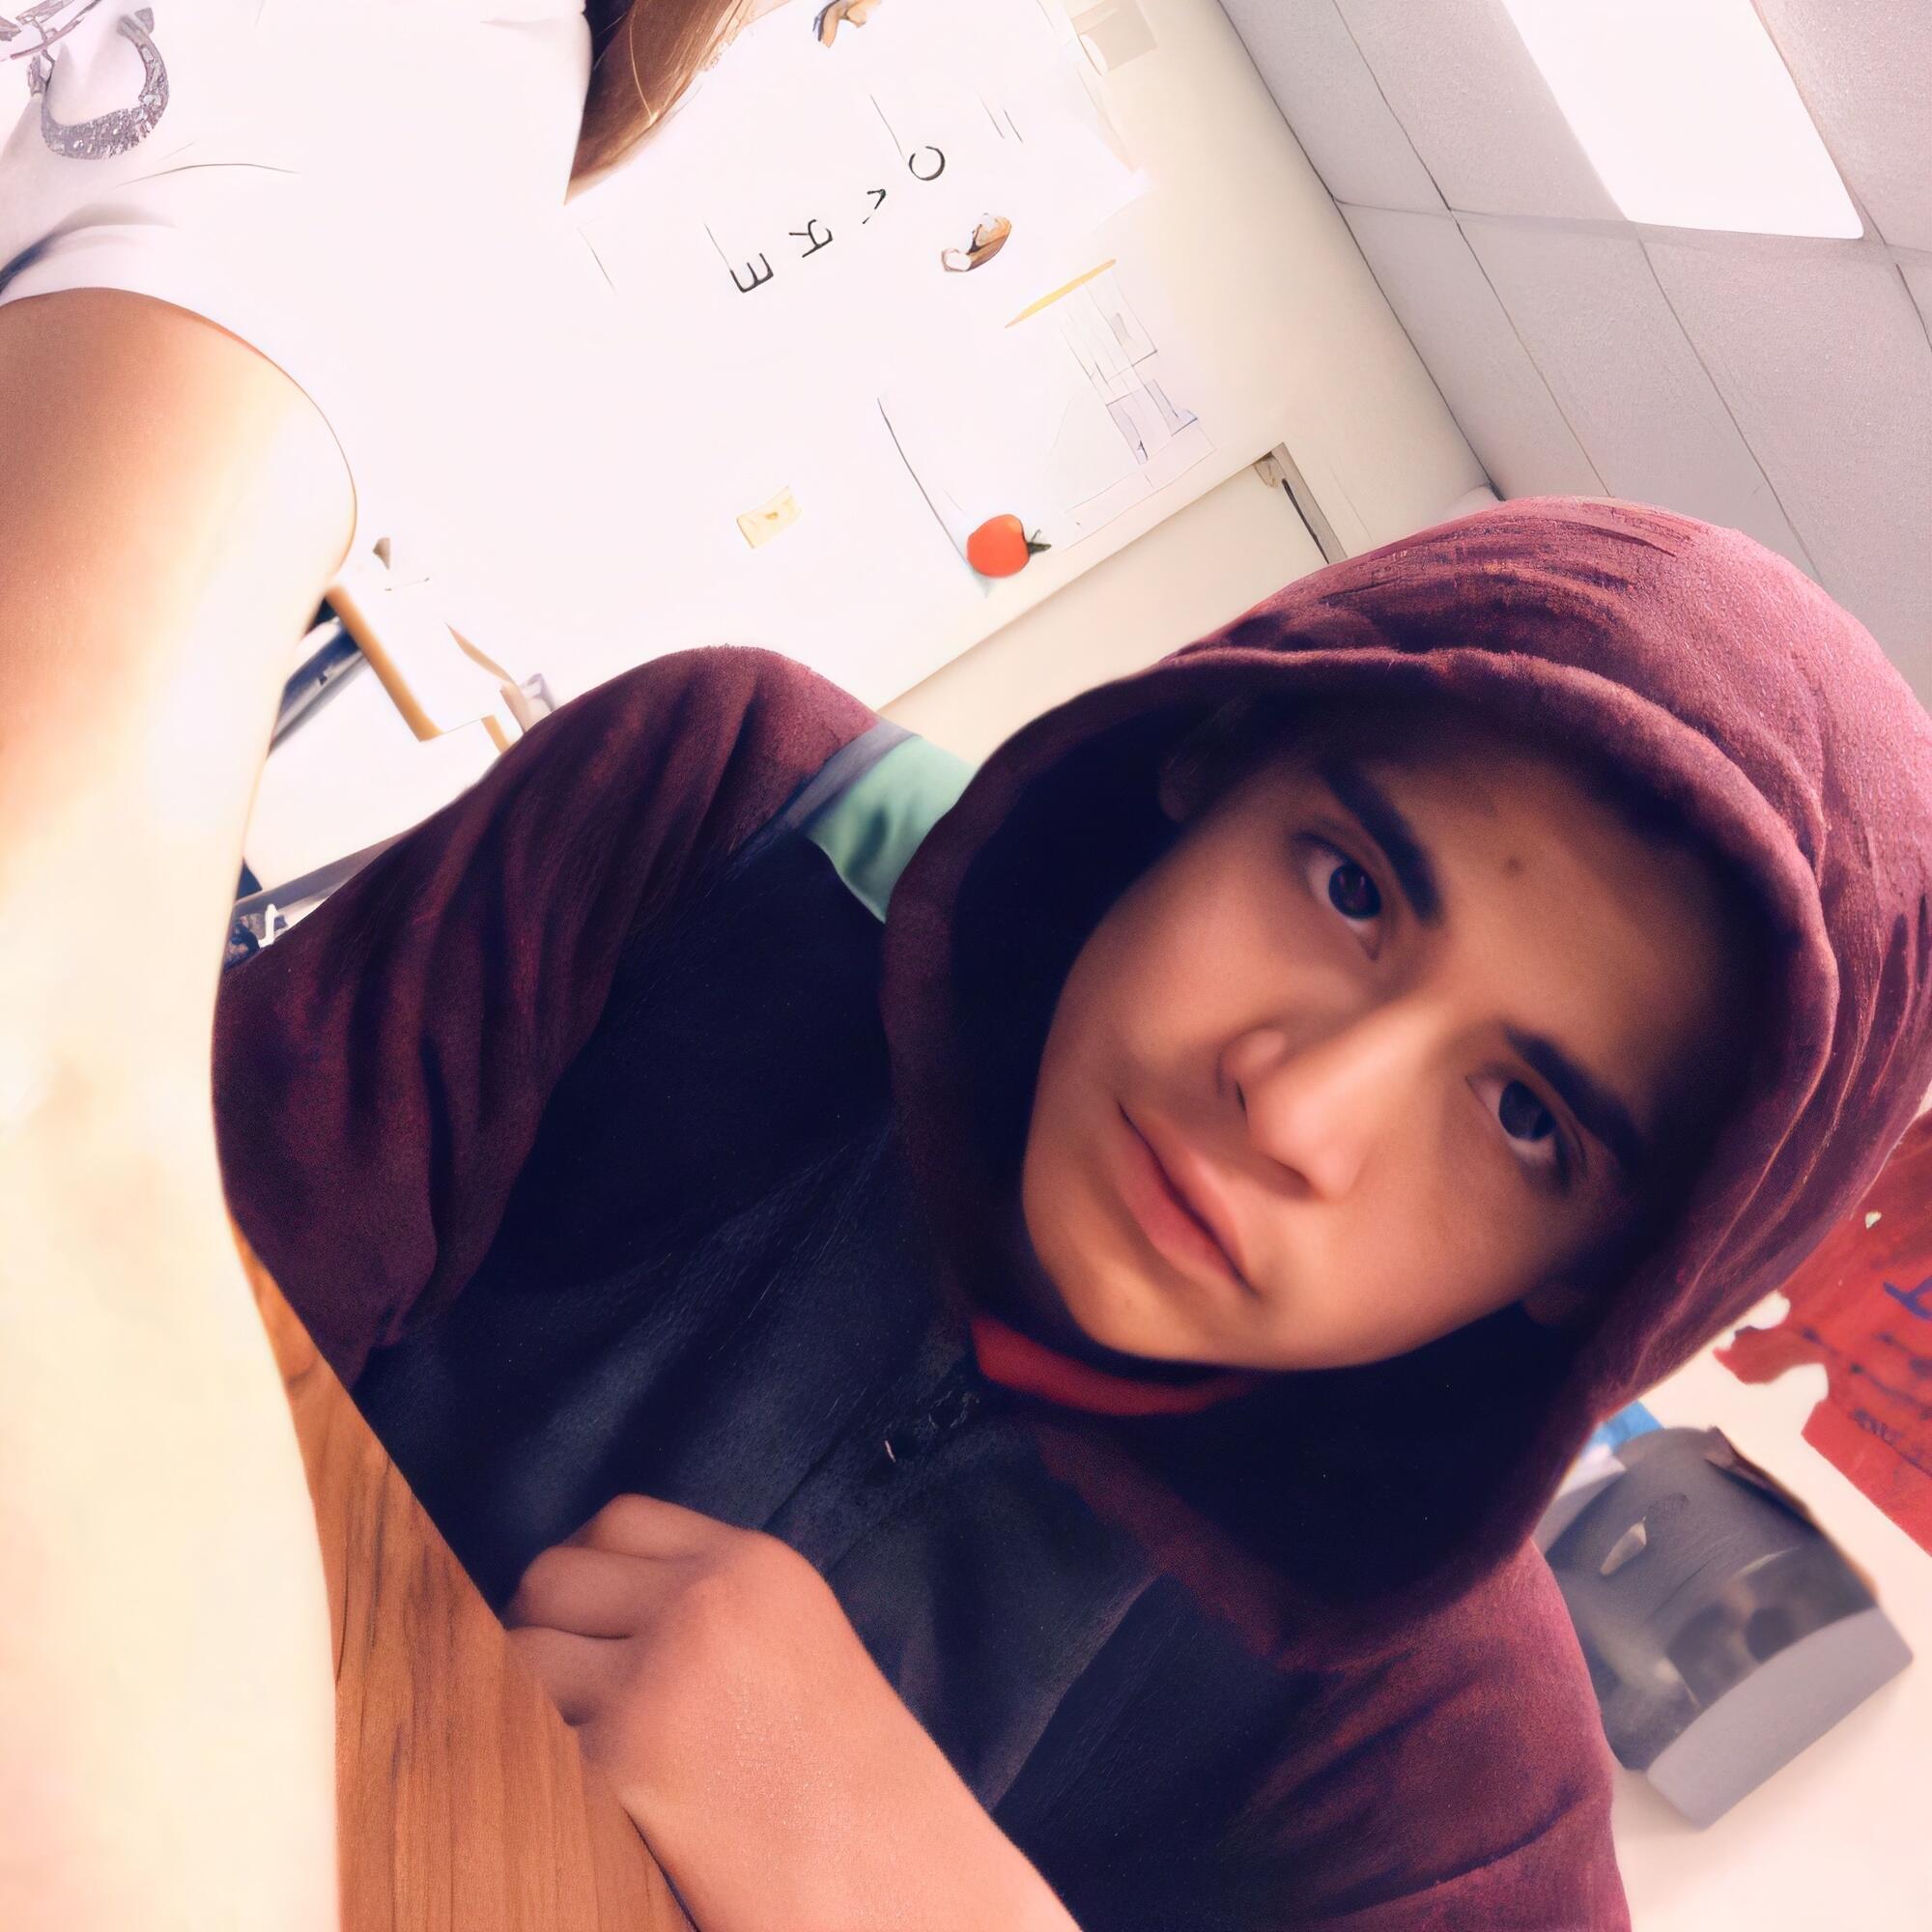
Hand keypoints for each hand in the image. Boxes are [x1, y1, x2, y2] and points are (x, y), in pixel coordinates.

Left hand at [504, 1494, 1079, 1931]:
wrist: (908, 1885)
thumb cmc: (858, 1790)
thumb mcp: (799, 1646)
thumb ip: (713, 1609)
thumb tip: (594, 1611)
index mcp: (756, 1565)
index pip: (618, 1522)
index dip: (592, 1578)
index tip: (595, 1630)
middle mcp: (702, 1601)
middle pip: (553, 1577)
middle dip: (550, 1635)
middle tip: (577, 1702)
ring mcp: (655, 1675)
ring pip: (520, 1657)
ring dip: (533, 1706)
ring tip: (584, 1758)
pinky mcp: (620, 1761)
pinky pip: (527, 1744)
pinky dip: (541, 1777)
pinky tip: (591, 1809)